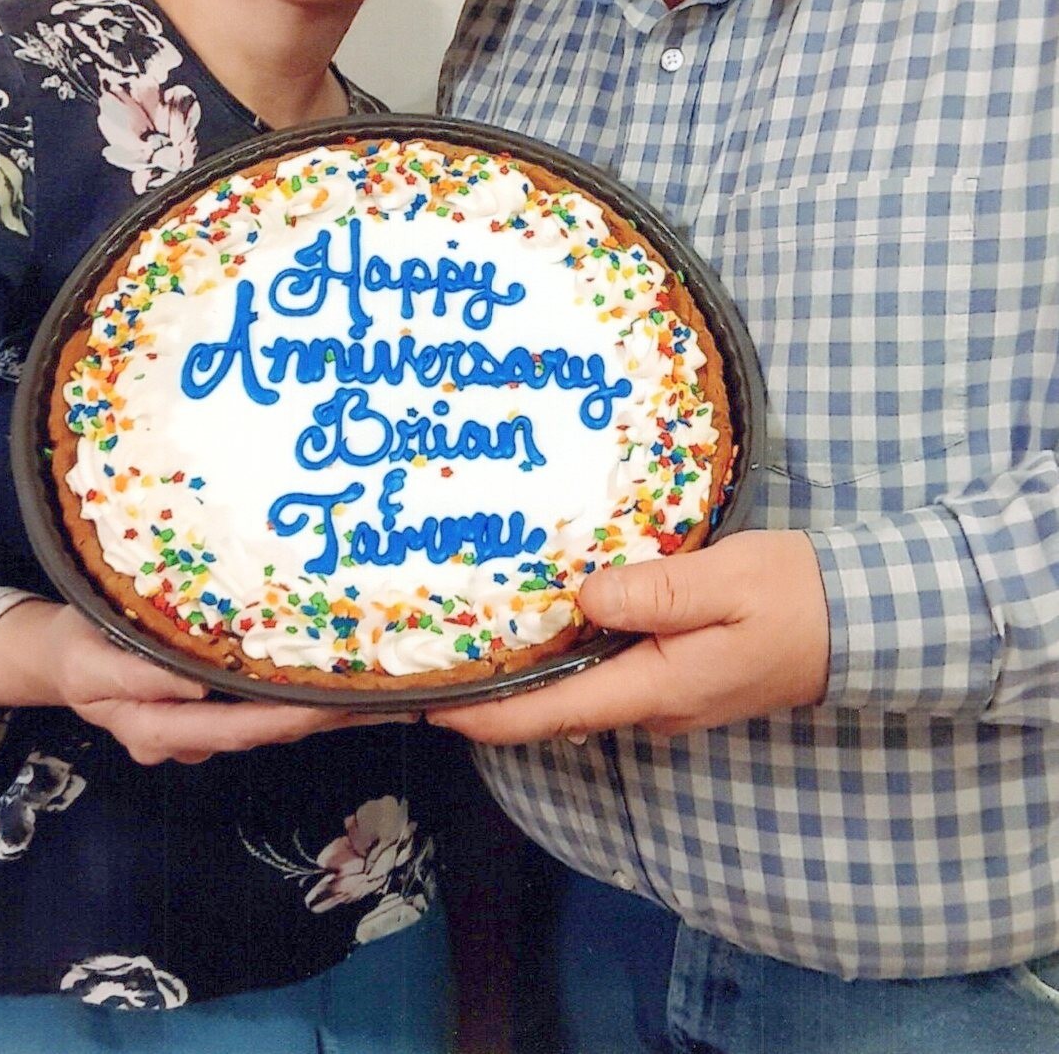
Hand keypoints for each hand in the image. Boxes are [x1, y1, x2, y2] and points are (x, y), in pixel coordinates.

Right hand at [0, 600, 413, 764]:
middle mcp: (192, 738)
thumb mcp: (92, 662)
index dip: (289, 717)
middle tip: (390, 698)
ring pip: (271, 719)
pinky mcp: (214, 705)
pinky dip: (302, 690)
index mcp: (163, 731)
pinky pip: (262, 702)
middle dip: (327, 716)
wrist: (61, 657)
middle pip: (268, 729)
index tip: (337, 703)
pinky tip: (342, 673)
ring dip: (324, 705)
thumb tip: (198, 686)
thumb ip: (139, 676)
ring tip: (382, 684)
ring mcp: (205, 726)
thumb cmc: (76, 651)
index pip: (239, 728)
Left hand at [426, 531, 829, 744]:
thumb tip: (584, 598)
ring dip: (530, 671)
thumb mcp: (725, 580)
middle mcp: (654, 705)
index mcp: (657, 687)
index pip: (553, 713)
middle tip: (436, 657)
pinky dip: (569, 654)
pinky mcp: (679, 677)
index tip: (431, 702)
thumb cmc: (795, 597)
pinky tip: (548, 620)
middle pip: (557, 707)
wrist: (861, 623)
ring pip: (582, 690)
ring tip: (476, 635)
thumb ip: (654, 591)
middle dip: (496, 690)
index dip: (488, 713)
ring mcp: (668, 697)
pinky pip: (609, 672)